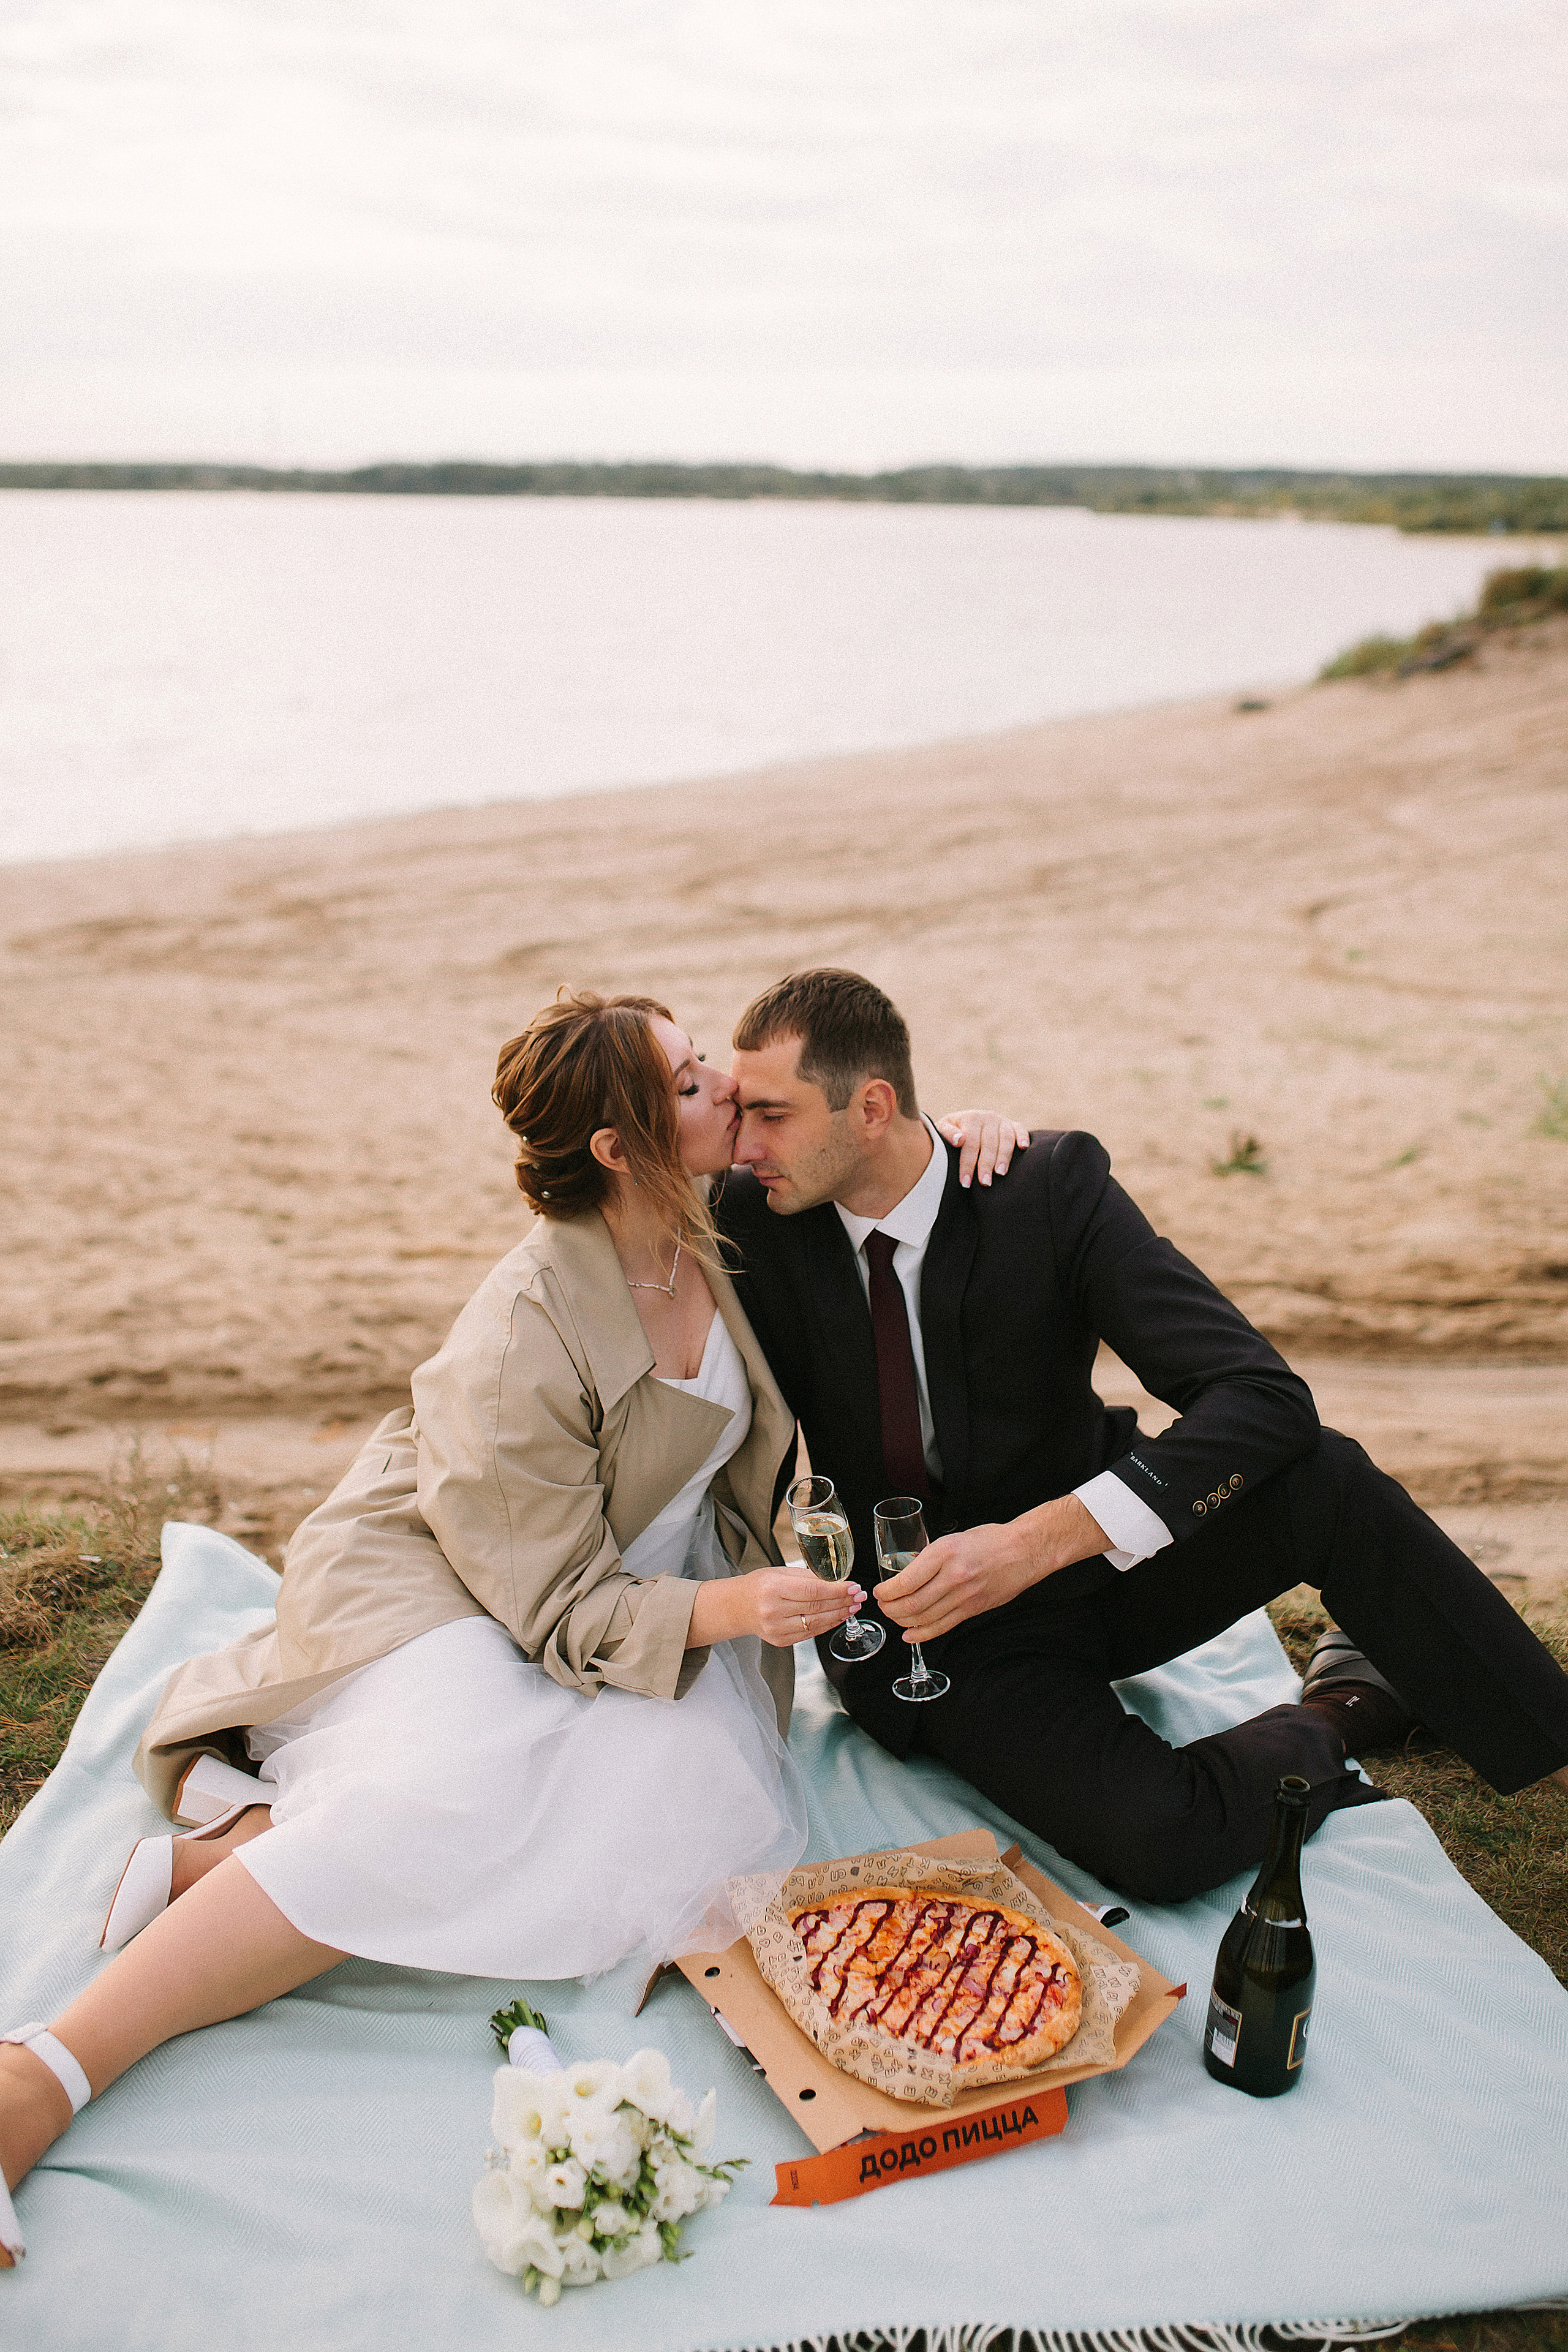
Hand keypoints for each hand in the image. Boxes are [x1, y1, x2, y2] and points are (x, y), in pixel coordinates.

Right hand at [690, 1566, 864, 1648]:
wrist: (737, 1607)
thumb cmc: (759, 1585)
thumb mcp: (779, 1572)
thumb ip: (807, 1577)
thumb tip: (837, 1580)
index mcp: (773, 1589)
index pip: (813, 1591)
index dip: (837, 1590)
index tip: (853, 1586)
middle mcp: (774, 1611)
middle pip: (817, 1607)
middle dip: (843, 1601)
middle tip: (859, 1596)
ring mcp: (777, 1629)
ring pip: (817, 1623)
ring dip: (839, 1614)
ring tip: (853, 1606)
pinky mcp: (781, 1641)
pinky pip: (810, 1633)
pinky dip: (827, 1625)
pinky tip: (838, 1616)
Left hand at [875, 1496, 1108, 1641]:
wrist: (1024, 1550)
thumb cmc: (990, 1540)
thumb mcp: (954, 1538)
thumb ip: (931, 1557)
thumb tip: (908, 1575)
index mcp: (945, 1552)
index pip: (906, 1581)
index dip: (886, 1592)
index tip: (879, 1591)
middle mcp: (953, 1576)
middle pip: (912, 1604)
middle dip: (890, 1609)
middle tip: (883, 1606)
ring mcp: (964, 1596)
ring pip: (924, 1618)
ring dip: (902, 1621)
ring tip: (894, 1617)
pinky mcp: (973, 1609)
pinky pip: (942, 1626)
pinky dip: (922, 1634)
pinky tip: (910, 1634)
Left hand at [933, 1110, 1030, 1187]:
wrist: (964, 1122)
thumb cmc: (951, 1132)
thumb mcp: (943, 1129)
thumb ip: (947, 1133)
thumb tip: (959, 1140)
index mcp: (971, 1118)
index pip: (970, 1143)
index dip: (967, 1163)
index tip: (965, 1182)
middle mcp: (988, 1117)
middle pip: (988, 1143)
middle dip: (986, 1164)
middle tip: (985, 1183)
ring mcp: (1002, 1120)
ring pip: (1005, 1139)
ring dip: (1004, 1156)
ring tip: (1000, 1174)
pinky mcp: (1013, 1124)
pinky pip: (1020, 1129)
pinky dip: (1023, 1137)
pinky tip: (1023, 1148)